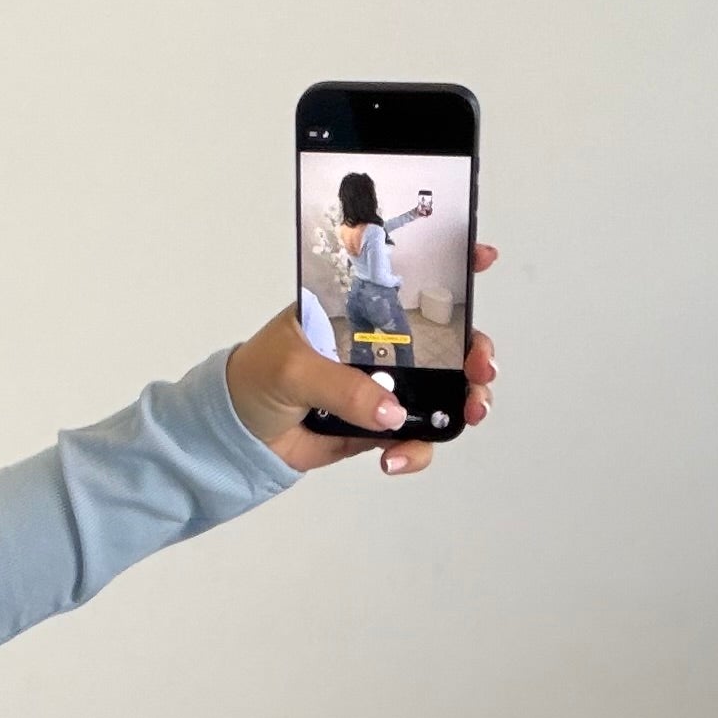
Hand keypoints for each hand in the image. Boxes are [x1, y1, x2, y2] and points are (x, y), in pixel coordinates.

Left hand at [227, 243, 498, 478]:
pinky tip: (395, 458)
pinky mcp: (377, 425)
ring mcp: (383, 385)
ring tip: (466, 415)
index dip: (450, 266)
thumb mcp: (293, 370)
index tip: (482, 259)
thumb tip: (392, 413)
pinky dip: (415, 449)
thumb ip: (341, 387)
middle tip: (480, 369)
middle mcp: (378, 343)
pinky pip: (413, 436)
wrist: (235, 437)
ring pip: (441, 391)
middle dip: (474, 352)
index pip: (408, 279)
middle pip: (446, 341)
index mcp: (357, 311)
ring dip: (462, 403)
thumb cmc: (254, 380)